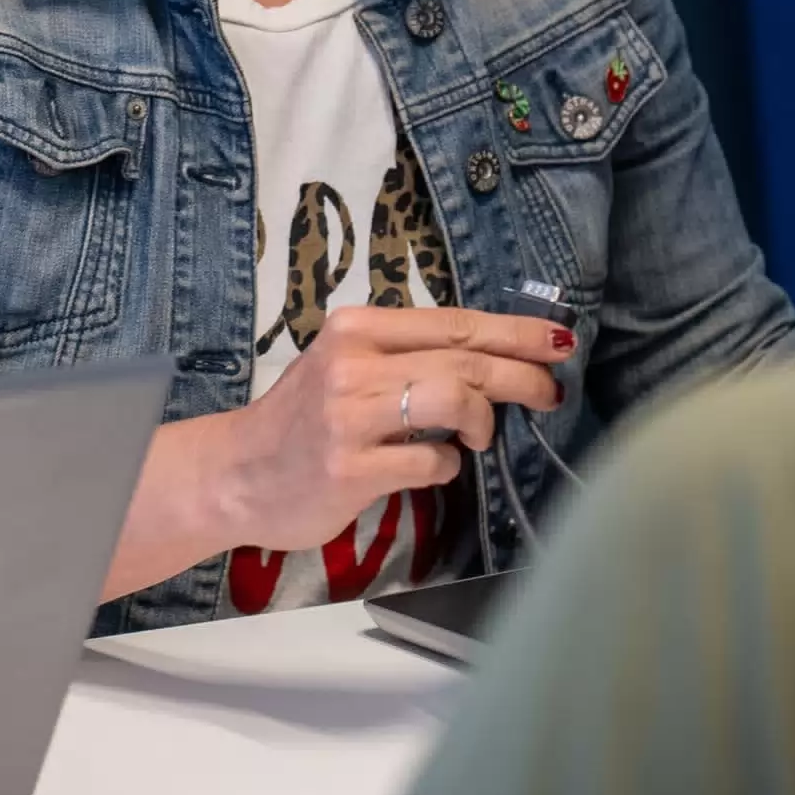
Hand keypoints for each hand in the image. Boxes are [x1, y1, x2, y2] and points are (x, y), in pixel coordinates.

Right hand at [215, 307, 567, 553]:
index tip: (557, 340)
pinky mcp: (350, 469)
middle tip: (550, 392)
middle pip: (463, 359)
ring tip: (481, 437)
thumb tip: (491, 362)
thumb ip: (405, 359)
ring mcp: (349, 417)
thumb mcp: (344, 367)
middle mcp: (351, 364)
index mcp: (355, 329)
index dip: (513, 331)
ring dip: (483, 421)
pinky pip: (430, 464)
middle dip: (521, 375)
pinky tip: (434, 467)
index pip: (452, 322)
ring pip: (454, 400)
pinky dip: (446, 467)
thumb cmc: (301, 420)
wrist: (236, 472)